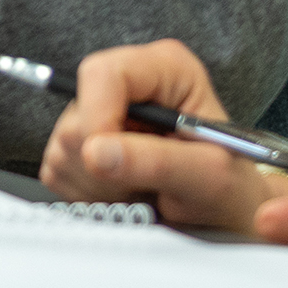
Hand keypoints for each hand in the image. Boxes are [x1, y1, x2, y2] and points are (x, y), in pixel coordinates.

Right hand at [36, 41, 287, 238]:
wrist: (225, 219)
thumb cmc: (230, 190)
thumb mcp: (210, 176)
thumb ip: (158, 161)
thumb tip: (97, 153)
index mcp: (164, 68)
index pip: (103, 74)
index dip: (98, 118)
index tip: (108, 161)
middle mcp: (128, 83)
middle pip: (77, 117)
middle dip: (105, 164)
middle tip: (149, 185)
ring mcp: (98, 113)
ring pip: (63, 148)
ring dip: (100, 185)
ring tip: (143, 192)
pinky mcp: (79, 146)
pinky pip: (58, 172)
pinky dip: (89, 195)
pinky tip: (124, 196)